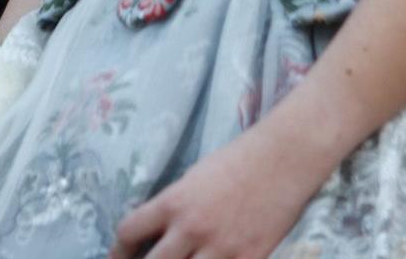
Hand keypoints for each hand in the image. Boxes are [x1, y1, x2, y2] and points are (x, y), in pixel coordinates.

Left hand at [107, 123, 328, 258]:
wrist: (287, 157)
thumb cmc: (240, 159)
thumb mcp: (195, 176)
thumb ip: (175, 207)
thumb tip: (157, 234)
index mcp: (174, 202)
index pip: (129, 232)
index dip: (119, 252)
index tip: (119, 258)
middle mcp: (192, 229)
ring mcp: (221, 248)